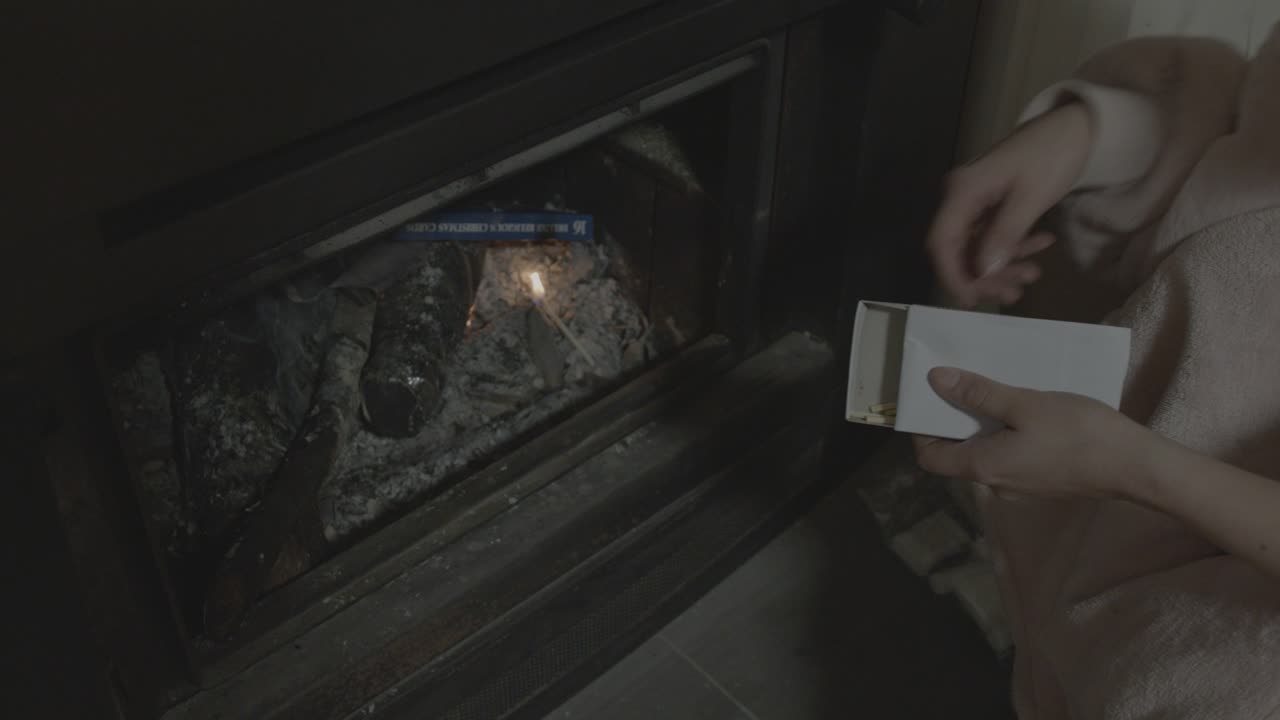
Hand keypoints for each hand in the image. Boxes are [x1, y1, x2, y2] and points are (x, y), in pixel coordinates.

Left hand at [912, 367, 1154, 499]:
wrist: (1135, 466)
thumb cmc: (1078, 433)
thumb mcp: (1023, 404)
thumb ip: (978, 394)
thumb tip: (936, 380)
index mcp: (983, 467)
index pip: (930, 457)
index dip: (920, 430)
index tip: (926, 400)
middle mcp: (995, 484)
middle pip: (957, 453)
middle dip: (954, 419)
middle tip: (960, 383)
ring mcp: (1020, 486)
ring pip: (986, 452)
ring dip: (983, 423)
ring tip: (992, 388)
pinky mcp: (1042, 481)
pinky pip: (1011, 455)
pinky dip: (1006, 432)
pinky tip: (1022, 406)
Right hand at [927, 104, 1092, 307]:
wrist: (1079, 125)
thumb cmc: (1054, 154)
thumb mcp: (1031, 197)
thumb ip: (1005, 235)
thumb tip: (984, 272)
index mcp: (963, 190)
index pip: (941, 241)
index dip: (952, 274)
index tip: (971, 299)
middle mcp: (962, 196)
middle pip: (958, 248)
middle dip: (983, 275)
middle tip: (1014, 291)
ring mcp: (977, 200)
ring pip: (977, 246)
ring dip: (1001, 265)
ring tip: (1033, 275)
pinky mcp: (993, 203)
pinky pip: (993, 235)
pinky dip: (1013, 247)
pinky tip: (1040, 247)